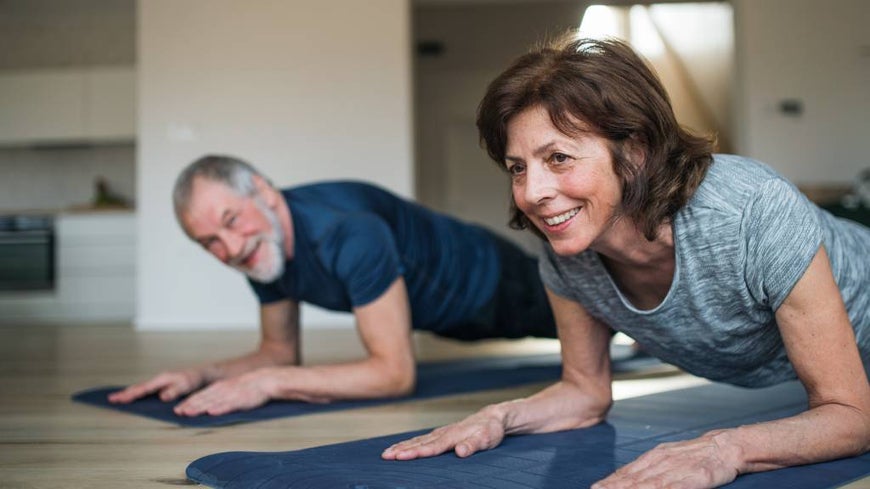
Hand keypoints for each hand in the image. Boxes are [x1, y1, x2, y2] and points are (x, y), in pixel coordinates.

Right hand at [108, 369, 205, 403]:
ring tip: (117, 399)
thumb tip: (162, 397)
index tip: (118, 399)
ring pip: (141, 388)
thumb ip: (174, 390)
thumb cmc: (195, 379)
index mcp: (162, 379)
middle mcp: (159, 380)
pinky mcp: (163, 386)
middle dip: (124, 393)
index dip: (130, 394)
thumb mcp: (186, 385)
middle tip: (110, 399)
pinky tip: (134, 398)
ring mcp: (160, 383)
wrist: (202, 374)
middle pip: (138, 387)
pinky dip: (138, 393)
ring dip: (129, 393)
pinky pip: (147, 390)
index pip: (143, 389)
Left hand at [172, 368, 275, 416]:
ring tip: (188, 413)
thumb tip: (207, 405)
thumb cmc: (249, 386)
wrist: (266, 380)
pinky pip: (229, 405)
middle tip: (177, 412)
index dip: (188, 402)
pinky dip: (220, 408)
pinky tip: (212, 412)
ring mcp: (231, 395)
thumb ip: (220, 394)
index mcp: (220, 387)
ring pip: (212, 402)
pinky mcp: (241, 400)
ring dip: (199, 407)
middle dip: (189, 405)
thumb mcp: (231, 387)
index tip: (178, 409)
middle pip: (203, 398)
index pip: (201, 395)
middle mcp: (223, 390)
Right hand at [381, 406, 505, 459]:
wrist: (492, 417)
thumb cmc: (490, 430)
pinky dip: (408, 443)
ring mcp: (440, 433)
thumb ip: (472, 445)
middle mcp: (443, 433)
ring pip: (417, 440)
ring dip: (401, 446)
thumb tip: (460, 452)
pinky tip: (400, 447)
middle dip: (402, 449)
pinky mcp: (440, 434)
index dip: (417, 452)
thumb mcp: (486, 438)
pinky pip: (421, 439)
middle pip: (419, 443)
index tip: (402, 457)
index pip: (432, 447)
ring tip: (386, 453)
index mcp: (453, 435)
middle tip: (385, 456)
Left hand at [592, 430, 740, 488]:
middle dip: (614, 487)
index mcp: (655, 457)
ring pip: (650, 484)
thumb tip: (625, 478)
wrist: (726, 446)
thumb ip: (647, 468)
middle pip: (634, 479)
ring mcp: (678, 469)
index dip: (611, 481)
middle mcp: (662, 462)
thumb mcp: (667, 455)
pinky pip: (676, 487)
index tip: (595, 487)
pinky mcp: (696, 477)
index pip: (627, 472)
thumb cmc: (695, 454)